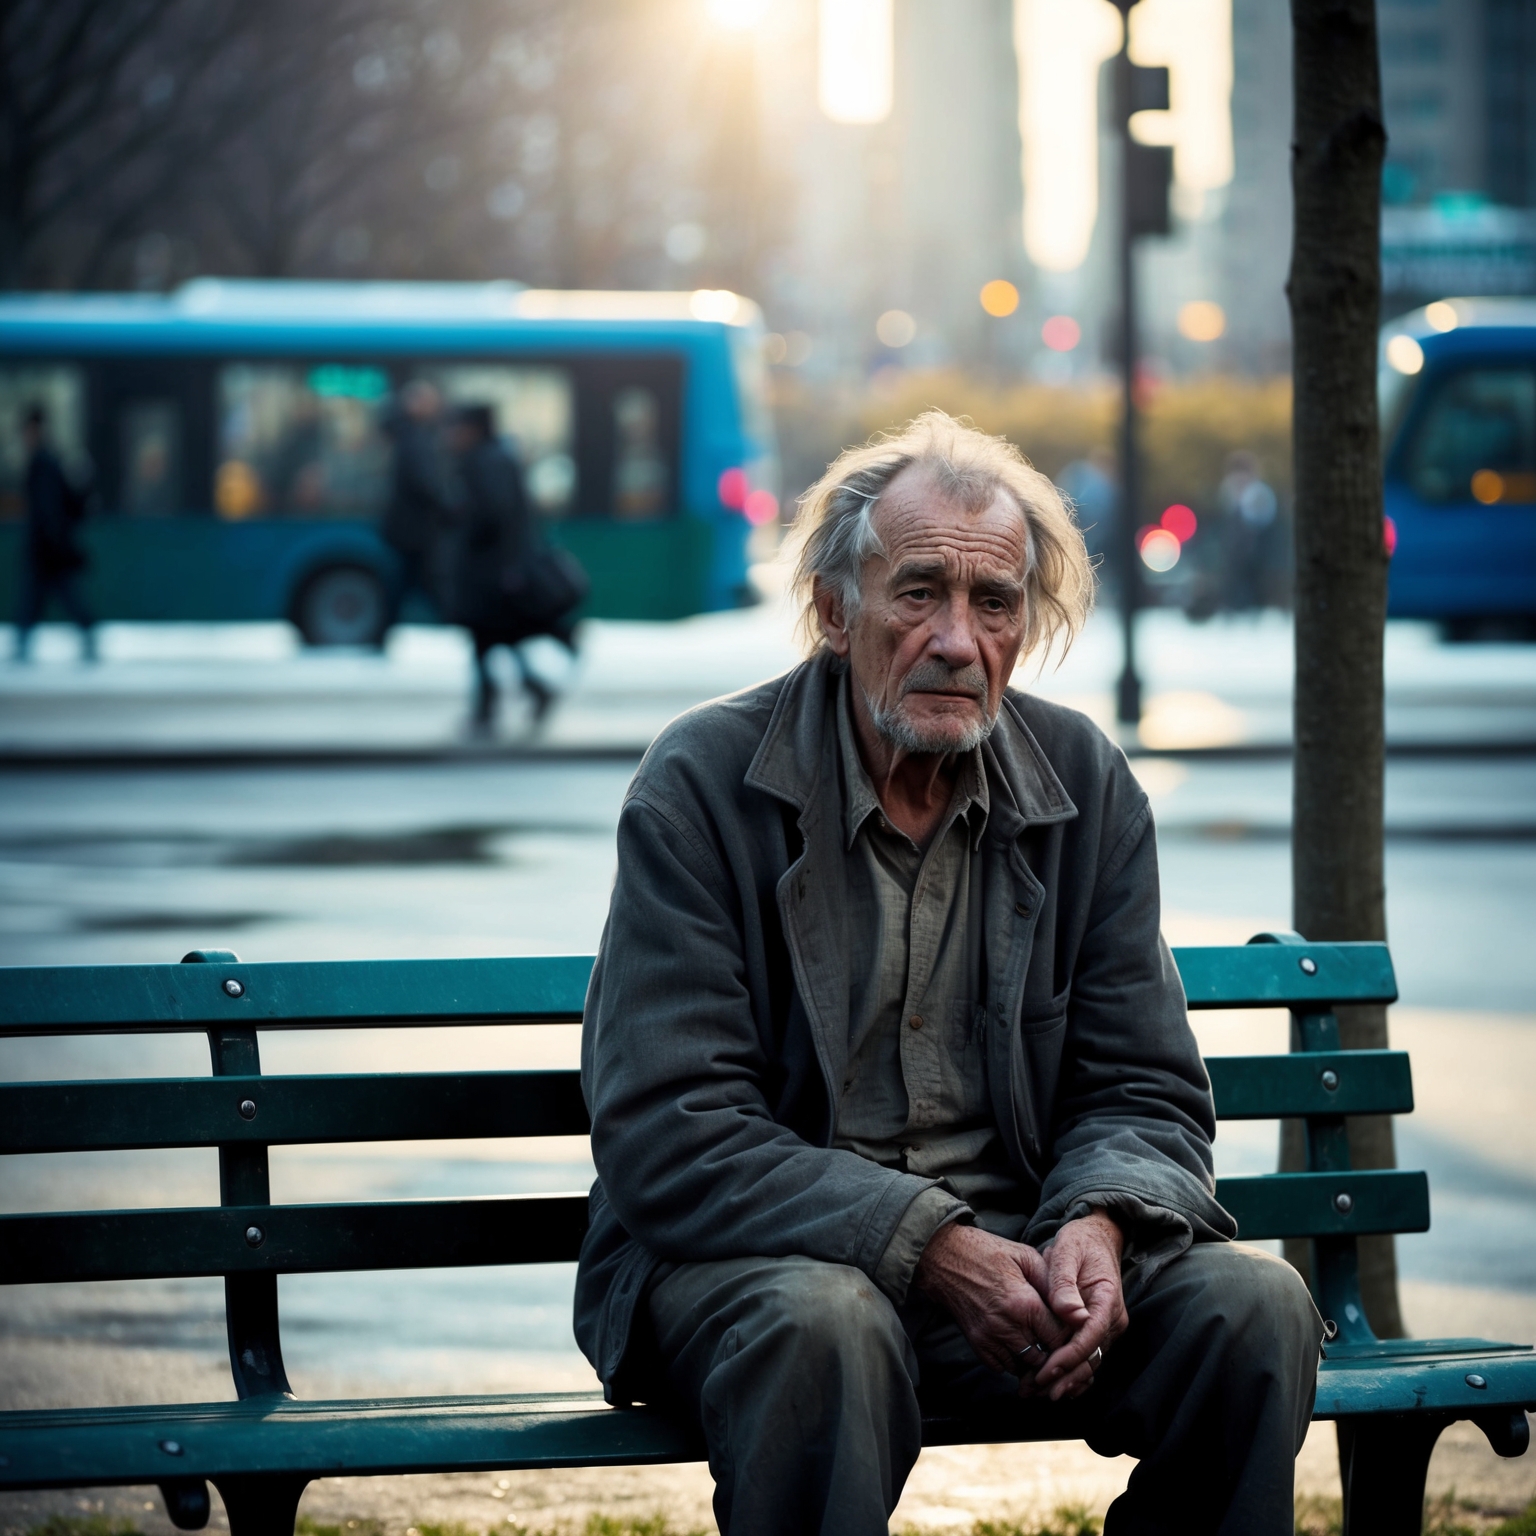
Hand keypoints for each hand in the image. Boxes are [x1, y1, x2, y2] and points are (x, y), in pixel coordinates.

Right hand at [912, 1223, 1069, 1391]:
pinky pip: (1002, 1367)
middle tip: (1062, 1345)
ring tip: (1043, 1349)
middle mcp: (1007, 1326)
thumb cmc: (988, 1252)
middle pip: (1044, 1358)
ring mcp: (990, 1337)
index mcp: (1024, 1303)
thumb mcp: (1025, 1256)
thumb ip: (1052, 1283)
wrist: (945, 1257)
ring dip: (1035, 1362)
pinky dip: (1014, 1362)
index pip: (1059, 1338)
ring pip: (1024, 1367)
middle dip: (1055, 1354)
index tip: (1074, 1334)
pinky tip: (1019, 1347)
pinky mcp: (976, 1343)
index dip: (1070, 1338)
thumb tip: (1074, 1308)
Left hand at [1032, 1211, 1130, 1401]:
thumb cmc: (1079, 1242)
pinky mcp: (1099, 1332)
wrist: (1097, 1238)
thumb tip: (1069, 1314)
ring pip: (1090, 1364)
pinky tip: (1054, 1386)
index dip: (1067, 1358)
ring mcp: (1108, 1328)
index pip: (1089, 1339)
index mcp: (1107, 1301)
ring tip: (1036, 1392)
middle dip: (1064, 1378)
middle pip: (1091, 1360)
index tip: (1044, 1372)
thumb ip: (1065, 1282)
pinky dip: (1072, 1374)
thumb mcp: (1067, 1251)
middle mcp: (1113, 1320)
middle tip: (1033, 1391)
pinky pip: (1088, 1359)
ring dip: (1066, 1381)